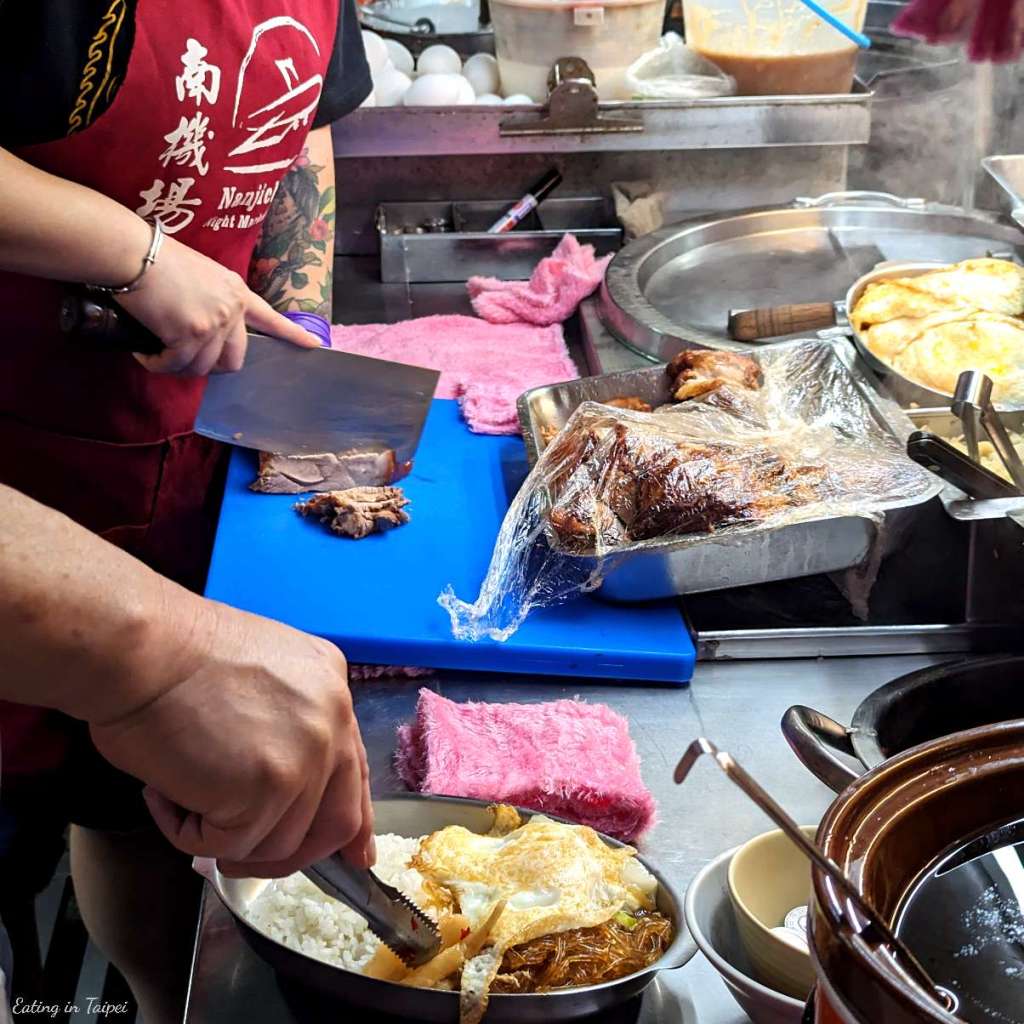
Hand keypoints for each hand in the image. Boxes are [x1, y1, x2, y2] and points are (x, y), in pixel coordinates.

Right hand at [88, 601, 373, 876]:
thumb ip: (285, 724)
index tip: (356, 856)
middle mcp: (333, 722)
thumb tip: (280, 788)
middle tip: (244, 861)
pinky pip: (229, 847)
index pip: (354, 770)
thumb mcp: (257, 674)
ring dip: (222, 835)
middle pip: (336, 820)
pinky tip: (165, 794)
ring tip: (179, 791)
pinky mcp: (268, 791)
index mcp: (331, 688)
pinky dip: (187, 833)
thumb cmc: (172, 655)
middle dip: (293, 854)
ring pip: (278, 843)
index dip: (352, 820)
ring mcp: (306, 758)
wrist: (141, 647)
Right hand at [116, 235, 317, 376]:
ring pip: (203, 367)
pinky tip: (145, 354)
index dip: (293, 334)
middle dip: (213, 367)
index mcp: (237, 292)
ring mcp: (214, 324)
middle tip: (187, 359)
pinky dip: (158, 364)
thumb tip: (200, 327)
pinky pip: (176, 365)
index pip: (271, 318)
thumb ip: (213, 300)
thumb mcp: (201, 274)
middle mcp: (232, 310)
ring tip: (157, 353)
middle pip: (235, 359)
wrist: (136, 252)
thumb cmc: (158, 259)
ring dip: (178, 366)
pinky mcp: (190, 336)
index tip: (314, 345)